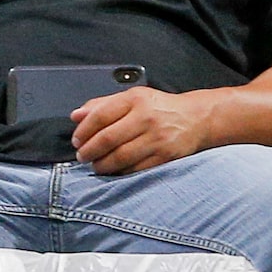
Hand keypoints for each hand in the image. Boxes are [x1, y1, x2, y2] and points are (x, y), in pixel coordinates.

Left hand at [72, 86, 217, 174]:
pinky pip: (135, 169)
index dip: (84, 131)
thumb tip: (75, 116)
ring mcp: (157, 138)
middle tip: (82, 156)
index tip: (76, 140)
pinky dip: (120, 172)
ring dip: (102, 164)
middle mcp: (146, 117)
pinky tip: (113, 171)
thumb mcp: (132, 98)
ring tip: (96, 165)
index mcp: (135, 99)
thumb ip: (102, 105)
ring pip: (120, 157)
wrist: (196, 119)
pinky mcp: (165, 156)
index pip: (100, 115)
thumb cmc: (159, 108)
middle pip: (108, 139)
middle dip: (89, 151)